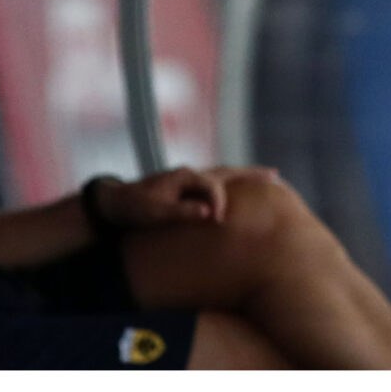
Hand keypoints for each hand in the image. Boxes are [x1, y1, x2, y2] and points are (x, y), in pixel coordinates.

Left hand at [97, 166, 276, 230]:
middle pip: (228, 170)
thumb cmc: (135, 210)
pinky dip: (233, 182)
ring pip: (225, 174)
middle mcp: (190, 174)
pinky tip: (240, 189)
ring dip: (246, 175)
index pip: (214, 186)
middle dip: (252, 174)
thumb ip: (182, 212)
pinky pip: (217, 181)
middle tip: (276, 175)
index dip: (220, 202)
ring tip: (268, 176)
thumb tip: (209, 214)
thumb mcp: (155, 214)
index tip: (220, 221)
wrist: (115, 204)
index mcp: (185, 176)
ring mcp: (190, 179)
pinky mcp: (187, 187)